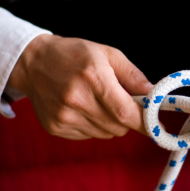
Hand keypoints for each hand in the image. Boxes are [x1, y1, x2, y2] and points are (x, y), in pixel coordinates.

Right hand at [8, 34, 152, 139]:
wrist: (33, 62)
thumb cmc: (75, 54)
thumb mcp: (108, 54)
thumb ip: (133, 75)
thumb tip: (154, 95)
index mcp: (93, 78)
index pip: (126, 113)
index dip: (145, 122)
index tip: (156, 124)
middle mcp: (77, 100)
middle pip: (119, 127)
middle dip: (128, 119)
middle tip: (123, 103)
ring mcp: (64, 117)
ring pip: (106, 134)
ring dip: (111, 122)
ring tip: (98, 101)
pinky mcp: (56, 128)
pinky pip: (89, 135)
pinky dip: (94, 125)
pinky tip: (83, 108)